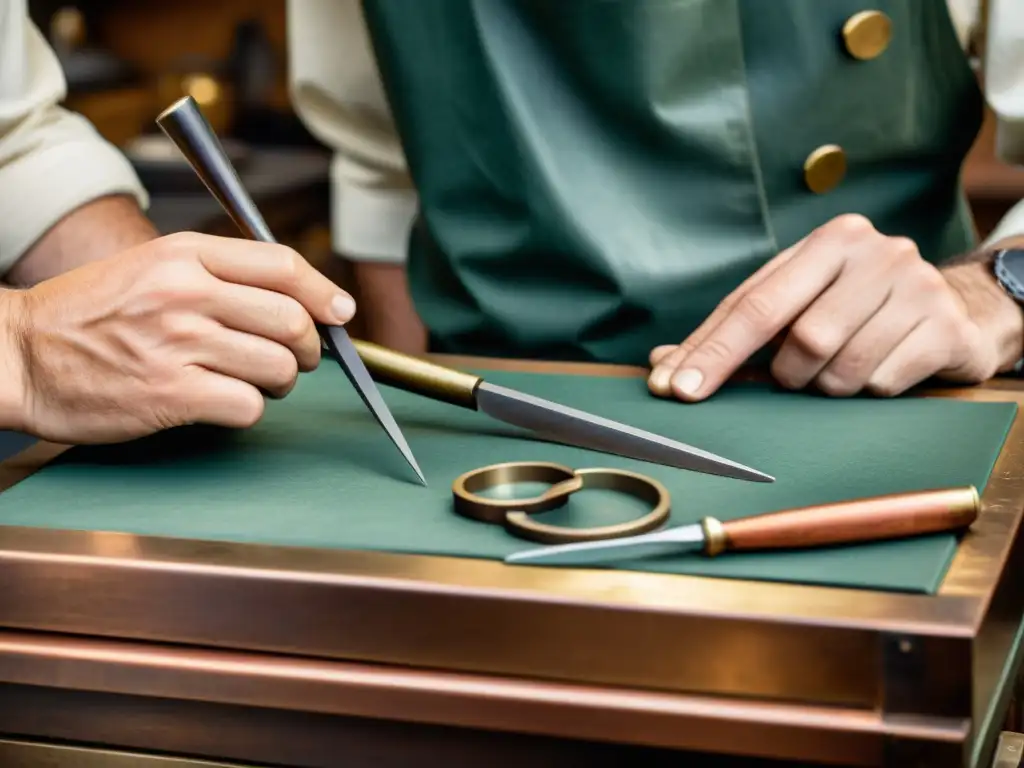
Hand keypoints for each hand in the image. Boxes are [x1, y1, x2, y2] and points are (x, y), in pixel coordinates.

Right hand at [0, 232, 355, 442]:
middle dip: (308, 347)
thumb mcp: (149, 267)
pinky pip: (249, 405)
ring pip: (278, 366)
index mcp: (184, 255)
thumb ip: (218, 273)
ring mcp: (179, 343)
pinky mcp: (171, 393)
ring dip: (280, 382)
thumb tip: (295, 297)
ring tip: (255, 381)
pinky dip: (249, 409)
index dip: (323, 292)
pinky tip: (224, 403)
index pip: (282, 265)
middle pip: (292, 320)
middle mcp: (186, 293)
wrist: (18, 353)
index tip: (341, 312)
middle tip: (296, 359)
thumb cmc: (87, 314)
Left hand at [647, 215, 1023, 400]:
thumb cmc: (856, 308)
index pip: (753, 304)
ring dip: (828, 384)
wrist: (955, 308)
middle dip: (787, 373)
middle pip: (801, 338)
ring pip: (840, 368)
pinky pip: (882, 383)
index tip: (675, 389)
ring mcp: (918, 288)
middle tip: (796, 376)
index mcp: (829, 241)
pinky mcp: (947, 328)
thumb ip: (733, 332)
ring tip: (844, 367)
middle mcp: (877, 253)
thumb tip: (665, 366)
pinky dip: (870, 390)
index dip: (711, 352)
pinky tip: (884, 368)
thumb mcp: (797, 304)